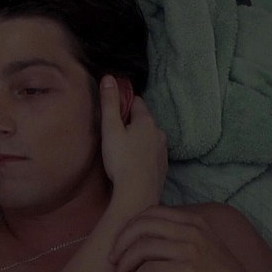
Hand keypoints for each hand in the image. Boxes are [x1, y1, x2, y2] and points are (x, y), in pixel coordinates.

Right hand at [98, 75, 167, 206]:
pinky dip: (143, 153)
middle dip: (130, 122)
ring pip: (149, 137)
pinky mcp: (163, 166)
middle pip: (143, 120)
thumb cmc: (121, 161)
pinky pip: (152, 152)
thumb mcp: (110, 130)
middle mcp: (159, 132)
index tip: (112, 112)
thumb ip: (109, 103)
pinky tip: (133, 163)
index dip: (123, 104)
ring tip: (123, 150)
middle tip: (114, 133)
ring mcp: (163, 150)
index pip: (136, 102)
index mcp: (146, 121)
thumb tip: (109, 77)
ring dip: (138, 139)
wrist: (138, 194)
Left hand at [110, 206, 263, 271]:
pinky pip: (147, 271)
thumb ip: (178, 236)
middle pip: (140, 226)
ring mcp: (190, 250)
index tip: (120, 246)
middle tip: (112, 262)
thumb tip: (141, 238)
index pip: (150, 212)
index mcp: (194, 221)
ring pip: (140, 249)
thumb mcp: (202, 246)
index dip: (129, 228)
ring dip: (123, 266)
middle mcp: (192, 230)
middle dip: (120, 244)